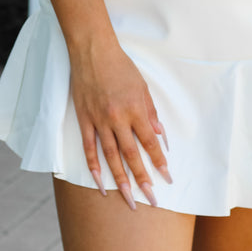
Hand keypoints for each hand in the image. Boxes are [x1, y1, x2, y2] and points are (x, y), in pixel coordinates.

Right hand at [69, 41, 171, 209]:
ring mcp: (99, 120)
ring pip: (110, 157)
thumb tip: (161, 137)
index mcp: (135, 109)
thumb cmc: (121, 66)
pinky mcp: (84, 120)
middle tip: (151, 199)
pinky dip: (93, 167)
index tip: (167, 179)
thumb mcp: (142, 86)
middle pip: (131, 155)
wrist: (93, 51)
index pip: (150, 142)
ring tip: (128, 199)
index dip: (159, 162)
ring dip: (120, 180)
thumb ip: (151, 113)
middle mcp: (117, 118)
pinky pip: (89, 148)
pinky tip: (100, 182)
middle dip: (142, 179)